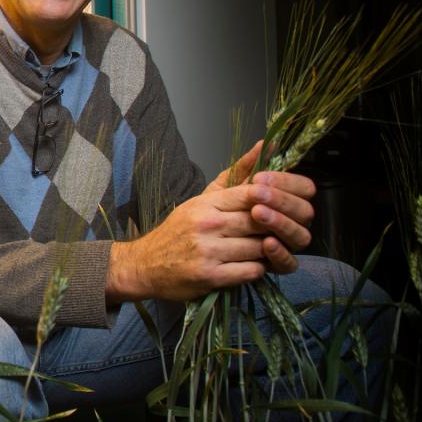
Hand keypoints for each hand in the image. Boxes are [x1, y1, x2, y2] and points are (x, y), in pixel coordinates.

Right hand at [107, 141, 315, 302]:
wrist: (144, 265)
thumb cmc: (179, 231)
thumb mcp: (202, 200)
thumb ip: (236, 175)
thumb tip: (266, 145)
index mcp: (206, 204)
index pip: (252, 194)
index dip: (272, 201)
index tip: (277, 209)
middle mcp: (206, 225)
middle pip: (260, 221)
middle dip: (274, 228)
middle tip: (277, 233)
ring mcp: (208, 251)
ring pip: (259, 247)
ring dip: (267, 251)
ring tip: (263, 249)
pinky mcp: (210, 277)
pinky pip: (251, 271)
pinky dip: (257, 269)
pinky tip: (249, 265)